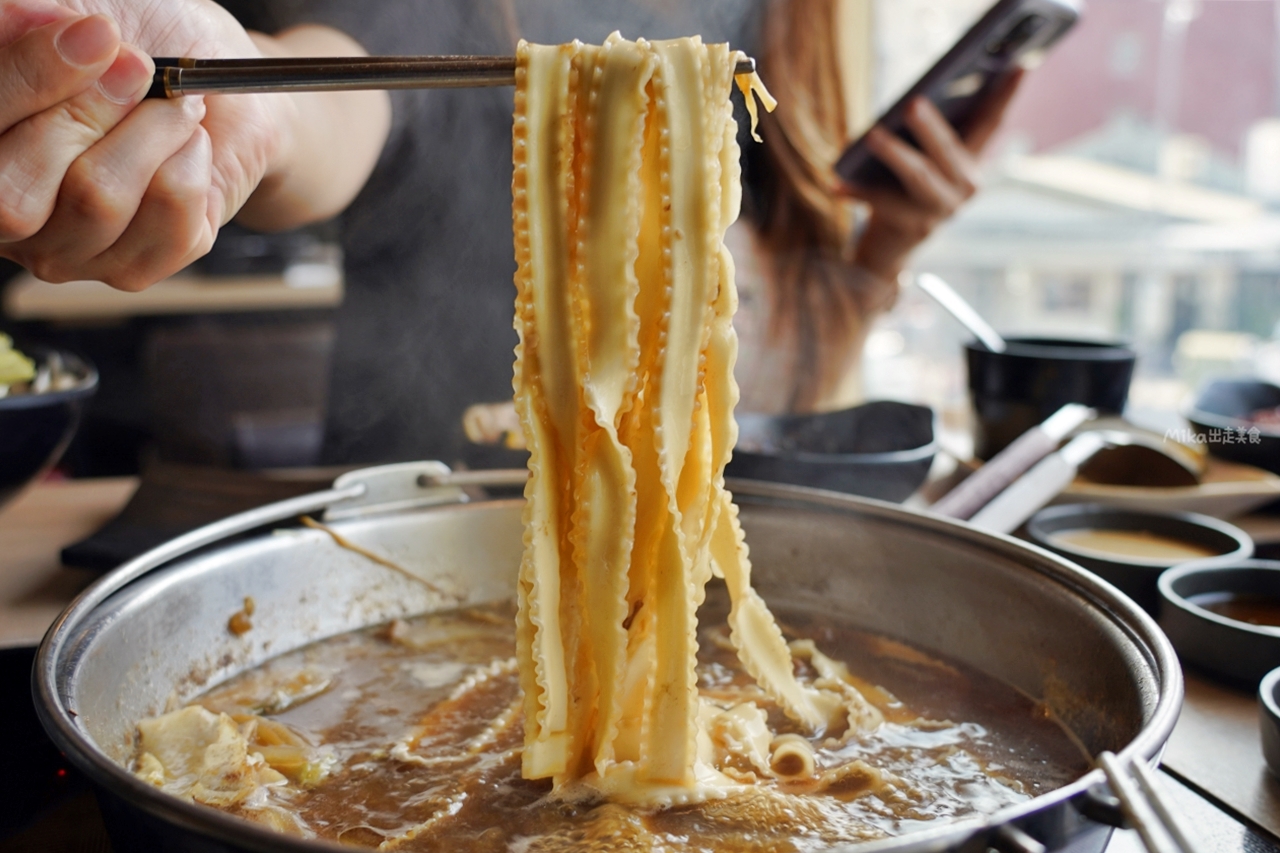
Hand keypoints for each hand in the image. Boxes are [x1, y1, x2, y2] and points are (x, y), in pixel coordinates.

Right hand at [0, 1, 387, 292]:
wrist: (223, 89)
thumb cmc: (144, 44)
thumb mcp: (86, 11)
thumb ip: (35, 17)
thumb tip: (30, 18)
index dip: (23, 76)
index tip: (93, 30)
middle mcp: (4, 209)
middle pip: (11, 197)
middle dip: (86, 113)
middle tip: (139, 67)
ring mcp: (66, 249)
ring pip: (96, 201)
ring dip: (151, 133)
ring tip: (175, 105)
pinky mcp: (136, 266)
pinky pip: (167, 217)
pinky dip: (192, 163)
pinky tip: (191, 146)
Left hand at [845, 69, 1023, 282]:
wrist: (891, 248)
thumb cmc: (904, 192)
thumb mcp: (924, 163)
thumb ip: (928, 138)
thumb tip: (908, 106)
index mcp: (972, 164)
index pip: (991, 123)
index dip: (1006, 95)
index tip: (1021, 64)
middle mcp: (965, 187)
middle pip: (947, 150)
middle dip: (930, 127)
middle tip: (912, 104)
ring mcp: (941, 210)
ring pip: (918, 176)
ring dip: (894, 153)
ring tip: (872, 135)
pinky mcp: (913, 227)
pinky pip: (881, 202)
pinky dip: (857, 192)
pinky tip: (836, 184)